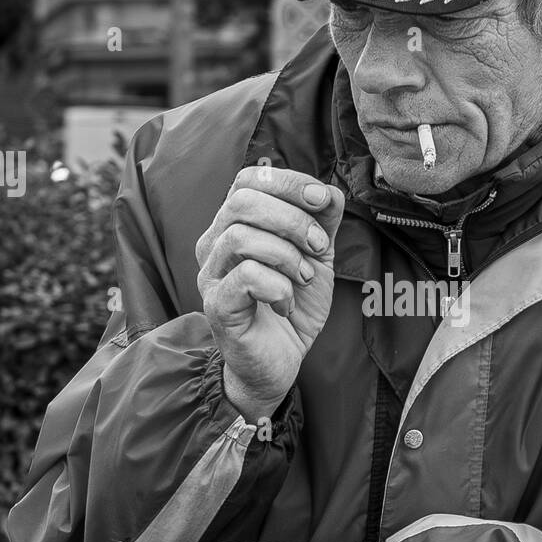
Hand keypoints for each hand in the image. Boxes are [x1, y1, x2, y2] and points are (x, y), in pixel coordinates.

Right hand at [196, 168, 345, 418]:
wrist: (280, 362)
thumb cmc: (291, 305)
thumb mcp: (316, 257)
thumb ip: (322, 221)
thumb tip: (330, 191)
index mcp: (235, 224)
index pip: (249, 179)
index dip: (288, 182)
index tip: (323, 201)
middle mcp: (215, 243)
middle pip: (242, 202)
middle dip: (293, 219)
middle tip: (319, 248)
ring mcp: (211, 275)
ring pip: (241, 237)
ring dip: (287, 255)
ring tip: (304, 278)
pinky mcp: (217, 306)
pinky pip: (245, 277)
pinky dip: (278, 286)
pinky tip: (287, 303)